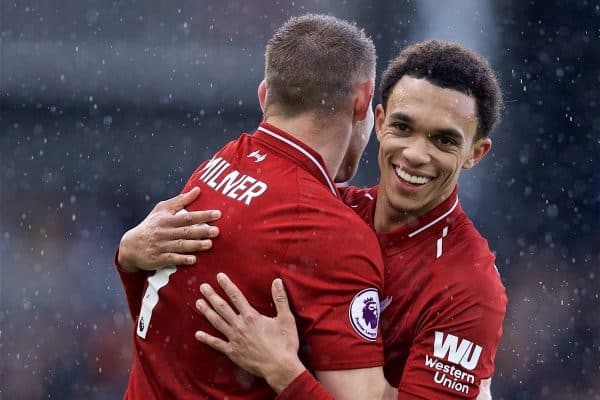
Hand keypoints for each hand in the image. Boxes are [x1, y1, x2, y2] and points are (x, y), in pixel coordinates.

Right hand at [117, 187, 221, 271]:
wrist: (130, 246)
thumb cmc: (151, 225)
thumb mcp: (162, 210)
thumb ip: (180, 200)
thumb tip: (198, 189)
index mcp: (166, 220)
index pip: (187, 217)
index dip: (203, 215)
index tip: (218, 214)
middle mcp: (164, 232)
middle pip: (186, 231)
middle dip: (202, 231)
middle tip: (217, 231)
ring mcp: (161, 246)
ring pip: (180, 245)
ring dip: (195, 245)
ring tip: (209, 244)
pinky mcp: (158, 259)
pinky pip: (171, 259)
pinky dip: (182, 259)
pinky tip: (193, 260)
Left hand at [195, 273, 305, 393]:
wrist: (279, 367)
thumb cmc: (285, 343)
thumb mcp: (286, 318)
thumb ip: (280, 299)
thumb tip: (277, 281)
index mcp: (251, 316)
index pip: (237, 297)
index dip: (227, 285)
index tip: (219, 276)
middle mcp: (240, 326)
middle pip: (223, 307)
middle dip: (212, 296)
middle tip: (202, 287)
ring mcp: (234, 339)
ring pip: (217, 322)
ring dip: (207, 312)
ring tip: (198, 303)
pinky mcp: (232, 352)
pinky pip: (217, 344)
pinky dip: (207, 339)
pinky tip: (197, 334)